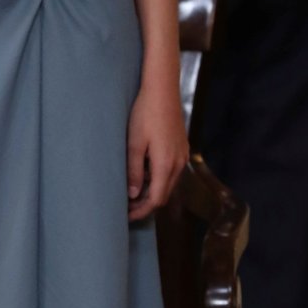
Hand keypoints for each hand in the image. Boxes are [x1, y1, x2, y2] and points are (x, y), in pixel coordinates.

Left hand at [127, 71, 188, 221]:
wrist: (162, 91)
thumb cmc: (144, 114)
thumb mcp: (134, 144)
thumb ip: (134, 171)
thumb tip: (134, 195)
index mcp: (166, 165)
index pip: (156, 199)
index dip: (142, 211)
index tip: (127, 216)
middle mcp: (178, 163)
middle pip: (164, 194)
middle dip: (146, 204)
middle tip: (126, 207)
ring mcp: (182, 156)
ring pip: (168, 183)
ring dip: (152, 191)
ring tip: (131, 191)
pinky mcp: (181, 148)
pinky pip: (171, 171)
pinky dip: (158, 178)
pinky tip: (143, 172)